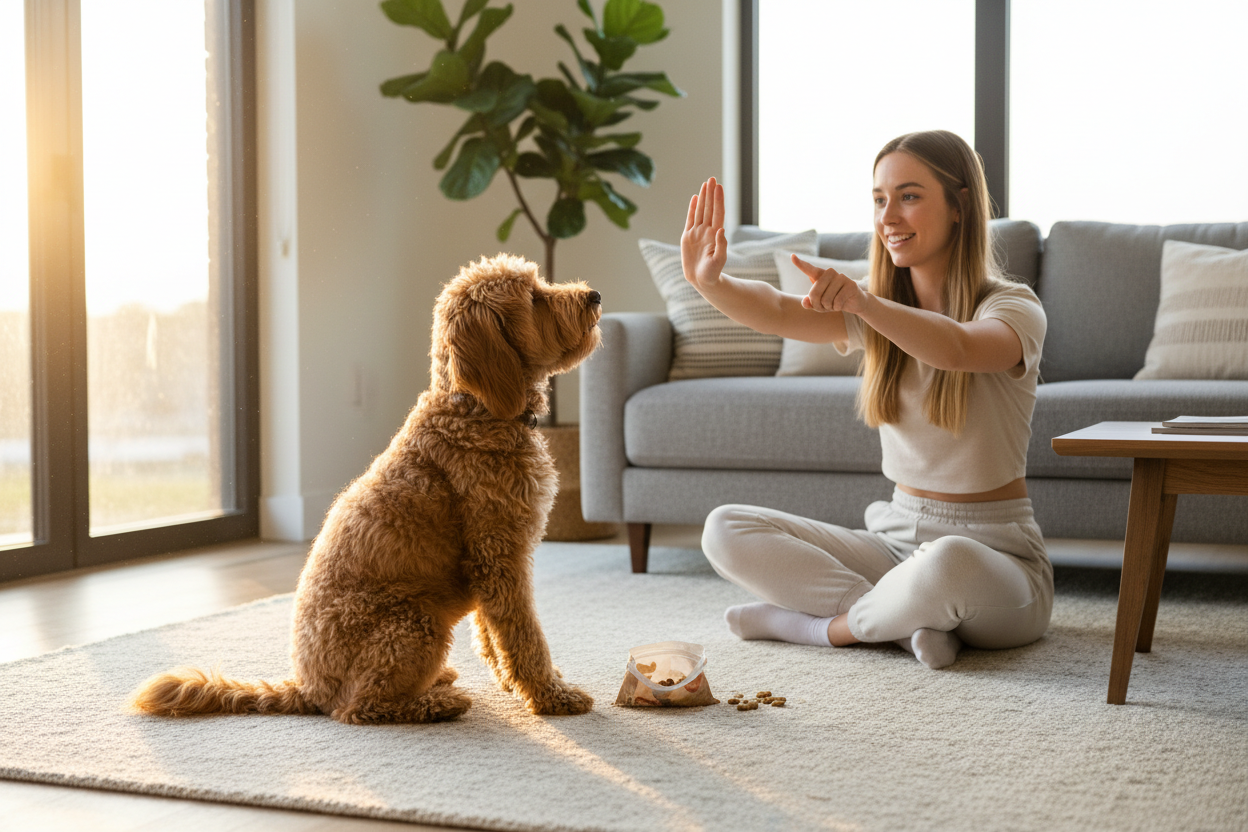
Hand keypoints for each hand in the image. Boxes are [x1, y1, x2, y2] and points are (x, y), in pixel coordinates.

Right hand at [680, 177, 727, 293]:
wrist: (702, 280)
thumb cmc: (713, 273)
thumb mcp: (719, 260)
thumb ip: (721, 245)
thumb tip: (721, 230)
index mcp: (716, 234)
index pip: (718, 213)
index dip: (718, 200)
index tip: (718, 187)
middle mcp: (707, 231)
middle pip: (710, 208)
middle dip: (711, 193)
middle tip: (712, 178)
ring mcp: (698, 233)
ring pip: (701, 211)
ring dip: (703, 197)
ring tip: (705, 184)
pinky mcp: (688, 237)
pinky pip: (690, 219)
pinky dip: (692, 208)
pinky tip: (695, 198)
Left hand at [793, 254, 869, 314]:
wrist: (854, 303)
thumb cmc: (833, 301)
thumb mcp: (819, 304)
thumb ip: (810, 303)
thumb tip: (805, 302)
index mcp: (820, 275)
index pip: (809, 269)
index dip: (800, 263)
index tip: (792, 256)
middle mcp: (830, 273)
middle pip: (814, 293)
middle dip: (817, 305)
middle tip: (824, 307)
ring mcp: (841, 277)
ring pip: (826, 299)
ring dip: (828, 307)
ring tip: (833, 305)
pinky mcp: (851, 284)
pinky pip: (837, 302)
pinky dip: (837, 308)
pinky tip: (841, 305)